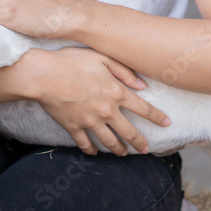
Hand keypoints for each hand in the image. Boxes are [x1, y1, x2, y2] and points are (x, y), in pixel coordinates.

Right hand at [22, 48, 169, 155]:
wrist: (43, 74)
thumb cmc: (72, 61)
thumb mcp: (101, 57)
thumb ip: (124, 71)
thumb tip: (143, 85)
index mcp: (116, 92)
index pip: (143, 108)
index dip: (157, 117)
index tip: (167, 123)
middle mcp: (107, 110)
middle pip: (129, 131)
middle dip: (140, 142)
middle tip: (147, 149)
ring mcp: (90, 121)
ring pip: (110, 141)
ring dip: (119, 149)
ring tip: (124, 154)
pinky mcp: (74, 127)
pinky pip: (85, 144)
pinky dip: (91, 150)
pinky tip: (95, 152)